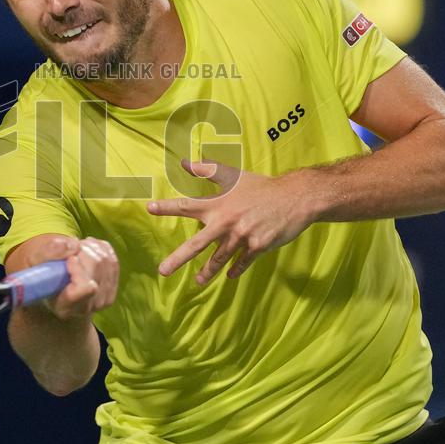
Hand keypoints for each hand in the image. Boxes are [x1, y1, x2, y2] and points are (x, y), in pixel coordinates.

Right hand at [19, 235, 117, 320]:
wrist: (56, 290)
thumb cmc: (43, 277)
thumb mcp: (36, 263)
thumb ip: (50, 252)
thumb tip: (74, 245)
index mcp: (63, 306)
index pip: (83, 288)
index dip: (79, 269)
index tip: (69, 260)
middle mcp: (85, 308)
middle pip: (95, 267)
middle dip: (82, 251)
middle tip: (70, 252)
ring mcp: (102, 301)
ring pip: (104, 260)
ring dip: (90, 248)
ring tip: (77, 252)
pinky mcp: (111, 291)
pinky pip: (112, 259)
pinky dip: (100, 249)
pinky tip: (88, 251)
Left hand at [148, 159, 313, 284]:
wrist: (296, 197)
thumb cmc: (261, 186)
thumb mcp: (234, 175)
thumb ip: (208, 170)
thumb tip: (186, 163)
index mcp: (219, 204)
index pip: (187, 205)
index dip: (167, 206)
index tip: (149, 208)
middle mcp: (227, 221)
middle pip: (197, 243)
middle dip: (179, 258)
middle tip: (162, 271)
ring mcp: (243, 236)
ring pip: (219, 257)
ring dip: (208, 271)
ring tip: (198, 281)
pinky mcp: (259, 246)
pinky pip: (243, 262)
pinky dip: (236, 268)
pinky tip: (229, 276)